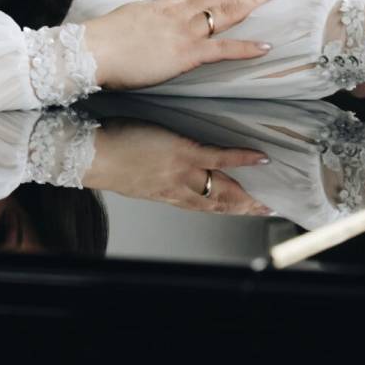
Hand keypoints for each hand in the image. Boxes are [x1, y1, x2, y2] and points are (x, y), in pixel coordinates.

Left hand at [81, 118, 272, 215]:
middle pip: (217, 203)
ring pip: (222, 188)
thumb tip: (166, 168)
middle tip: (267, 208)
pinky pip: (218, 158)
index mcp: (167, 194)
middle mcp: (178, 190)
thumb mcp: (136, 174)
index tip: (243, 210)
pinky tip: (259, 157)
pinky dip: (241, 159)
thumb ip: (155, 176)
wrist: (95, 156)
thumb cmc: (110, 159)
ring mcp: (183, 172)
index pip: (201, 206)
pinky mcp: (183, 153)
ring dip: (248, 194)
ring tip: (269, 194)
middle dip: (244, 208)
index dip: (225, 209)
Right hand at [82, 0, 278, 90]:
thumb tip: (149, 18)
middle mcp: (177, 13)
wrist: (90, 50)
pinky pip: (223, 49)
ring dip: (250, 5)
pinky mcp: (185, 53)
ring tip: (271, 0)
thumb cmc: (100, 41)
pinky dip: (246, 47)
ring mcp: (183, 31)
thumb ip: (144, 18)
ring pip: (224, 13)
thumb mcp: (126, 20)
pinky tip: (264, 46)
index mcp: (162, 5)